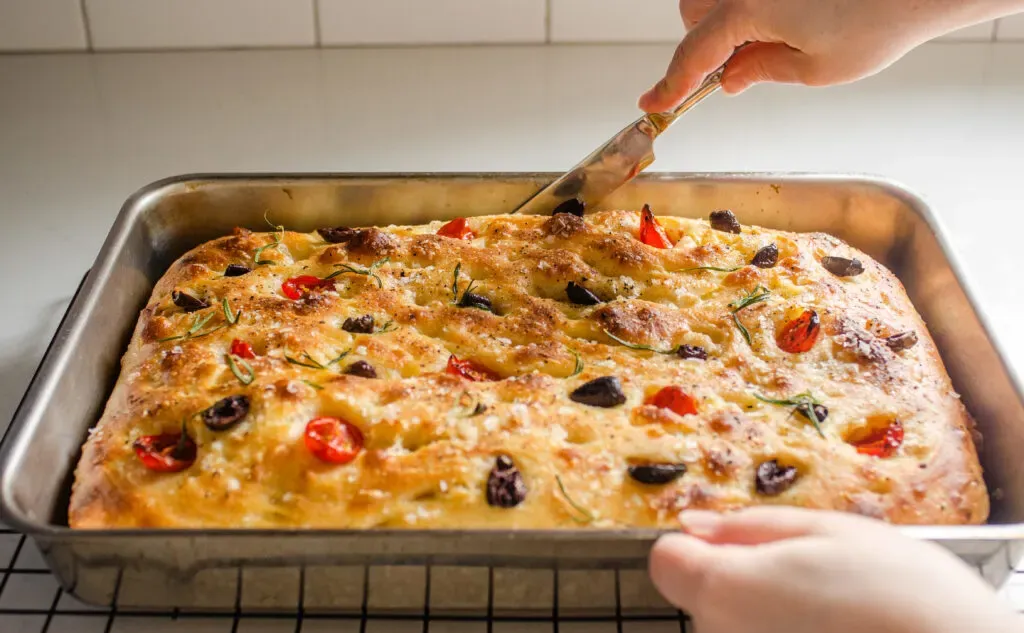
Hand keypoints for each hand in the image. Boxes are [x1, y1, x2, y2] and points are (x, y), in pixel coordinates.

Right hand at [639, 0, 1023, 109]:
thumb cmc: (880, 21)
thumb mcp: (816, 68)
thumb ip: (761, 71)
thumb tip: (730, 78)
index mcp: (748, 8)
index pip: (694, 54)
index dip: (670, 86)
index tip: (652, 105)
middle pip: (692, 11)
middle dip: (702, 42)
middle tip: (736, 68)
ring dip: (722, 19)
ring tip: (769, 38)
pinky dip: (748, 7)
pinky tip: (786, 16)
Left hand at [648, 507, 1020, 632]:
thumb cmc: (898, 591)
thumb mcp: (824, 530)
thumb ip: (747, 527)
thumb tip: (695, 524)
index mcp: (723, 588)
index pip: (666, 560)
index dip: (698, 547)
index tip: (734, 545)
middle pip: (703, 598)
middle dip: (741, 581)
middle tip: (809, 576)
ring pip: (735, 629)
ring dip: (765, 618)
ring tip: (831, 614)